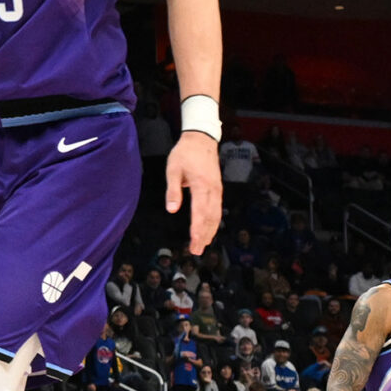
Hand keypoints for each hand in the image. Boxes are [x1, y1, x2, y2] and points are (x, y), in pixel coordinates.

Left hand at [166, 130, 221, 253]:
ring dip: (210, 231)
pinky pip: (217, 209)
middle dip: (204, 235)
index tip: (194, 241)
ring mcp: (217, 190)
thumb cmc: (185, 154)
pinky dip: (214, 222)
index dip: (197, 228)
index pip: (200, 211)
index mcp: (201, 185)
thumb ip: (173, 190)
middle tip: (196, 251)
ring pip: (216, 215)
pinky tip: (209, 230)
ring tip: (203, 245)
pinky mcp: (217, 189)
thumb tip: (172, 209)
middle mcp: (212, 190)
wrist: (201, 140)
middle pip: (210, 217)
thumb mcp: (173, 169)